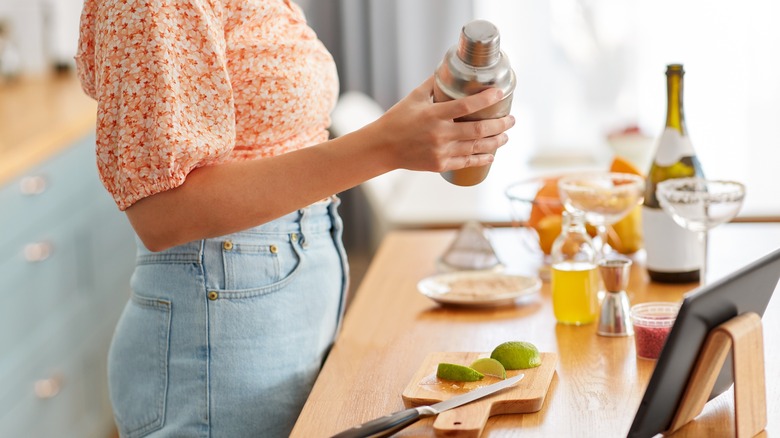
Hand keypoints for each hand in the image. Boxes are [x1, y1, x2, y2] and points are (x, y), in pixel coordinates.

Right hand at [369, 76, 514, 172]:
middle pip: (478, 130)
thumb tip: (449, 69)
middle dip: (500, 125)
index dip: (486, 99)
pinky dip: (481, 159)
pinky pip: (466, 162)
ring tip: (506, 136)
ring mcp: (440, 151)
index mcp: (433, 114)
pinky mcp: (439, 164)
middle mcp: (439, 134)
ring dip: (495, 141)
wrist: (382, 147)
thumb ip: (433, 85)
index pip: (466, 106)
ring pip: (476, 148)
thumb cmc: (397, 120)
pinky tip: (491, 155)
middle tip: (511, 119)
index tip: (499, 93)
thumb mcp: (413, 98)